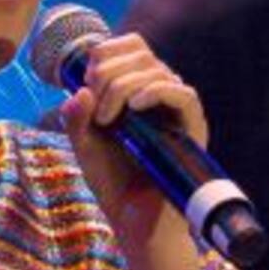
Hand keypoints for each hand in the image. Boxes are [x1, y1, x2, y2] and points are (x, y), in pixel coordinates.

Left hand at [60, 32, 207, 257]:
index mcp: (136, 91)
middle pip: (141, 53)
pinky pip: (184, 93)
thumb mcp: (85, 147)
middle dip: (108, 72)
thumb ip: (76, 119)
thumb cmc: (114, 185)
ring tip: (109, 120)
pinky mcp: (192, 129)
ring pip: (158, 70)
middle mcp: (160, 96)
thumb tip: (79, 90)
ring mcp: (178, 111)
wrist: (137, 223)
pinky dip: (156, 91)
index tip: (87, 81)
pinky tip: (136, 107)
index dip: (106, 52)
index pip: (131, 46)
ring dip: (123, 87)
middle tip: (96, 108)